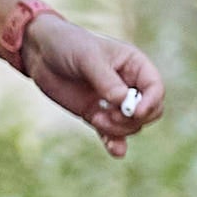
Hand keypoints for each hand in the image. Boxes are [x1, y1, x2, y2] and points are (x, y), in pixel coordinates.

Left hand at [21, 14, 165, 157]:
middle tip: (111, 115)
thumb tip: (123, 102)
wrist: (41, 52)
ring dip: (118, 129)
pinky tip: (116, 152)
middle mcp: (129, 85)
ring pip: (131, 125)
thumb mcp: (88, 58)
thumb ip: (106, 80)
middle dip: (133, 119)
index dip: (150, 103)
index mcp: (135, 66)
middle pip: (149, 111)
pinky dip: (114, 143)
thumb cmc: (69, 45)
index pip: (155, 88)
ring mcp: (113, 102)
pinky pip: (111, 133)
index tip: (134, 112)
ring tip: (96, 119)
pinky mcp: (96, 114)